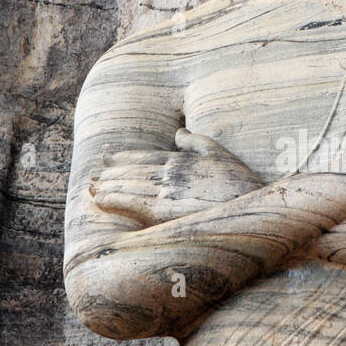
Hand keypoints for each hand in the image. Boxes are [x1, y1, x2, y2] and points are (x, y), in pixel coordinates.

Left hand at [88, 129, 262, 225]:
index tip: (107, 158)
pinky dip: (114, 201)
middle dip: (110, 174)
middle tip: (92, 177)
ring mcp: (166, 192)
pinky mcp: (165, 212)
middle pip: (132, 171)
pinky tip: (100, 201)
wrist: (254, 209)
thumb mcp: (221, 155)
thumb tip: (177, 133)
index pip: (144, 157)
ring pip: (128, 187)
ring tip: (91, 189)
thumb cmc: (242, 184)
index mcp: (181, 160)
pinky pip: (132, 205)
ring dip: (107, 187)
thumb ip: (197, 142)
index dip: (124, 158)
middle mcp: (170, 174)